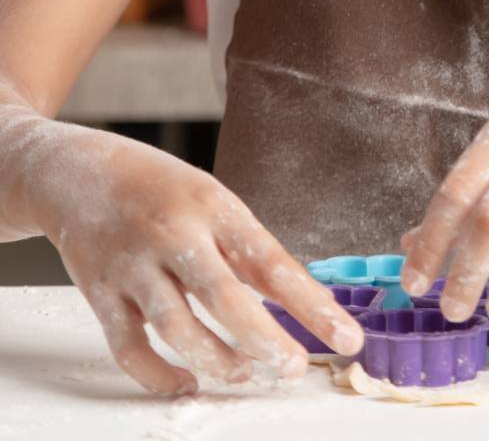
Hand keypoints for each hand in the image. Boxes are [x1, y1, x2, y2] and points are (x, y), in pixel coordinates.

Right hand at [29, 121, 363, 396]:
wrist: (75, 172)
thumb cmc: (157, 188)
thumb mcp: (210, 199)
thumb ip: (244, 249)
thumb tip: (295, 301)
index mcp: (213, 205)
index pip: (272, 262)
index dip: (312, 306)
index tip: (347, 337)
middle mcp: (174, 234)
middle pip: (225, 300)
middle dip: (266, 343)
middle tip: (294, 369)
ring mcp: (133, 266)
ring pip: (179, 331)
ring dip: (220, 364)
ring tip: (248, 377)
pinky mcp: (99, 294)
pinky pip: (131, 349)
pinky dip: (160, 376)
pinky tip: (188, 382)